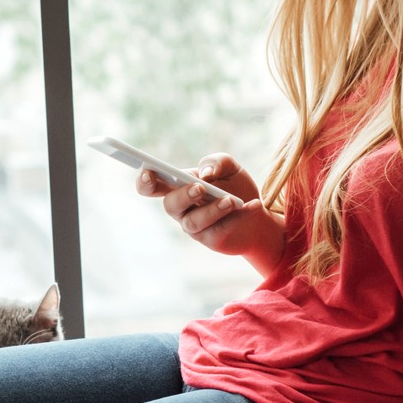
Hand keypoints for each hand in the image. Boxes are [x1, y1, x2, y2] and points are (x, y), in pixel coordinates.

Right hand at [137, 153, 276, 261]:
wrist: (257, 212)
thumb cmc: (235, 187)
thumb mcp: (230, 167)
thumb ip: (217, 162)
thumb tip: (206, 174)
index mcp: (178, 187)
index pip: (151, 186)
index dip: (144, 181)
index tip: (148, 172)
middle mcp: (182, 209)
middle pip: (170, 205)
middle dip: (183, 196)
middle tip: (201, 188)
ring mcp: (194, 227)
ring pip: (194, 222)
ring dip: (212, 210)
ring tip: (231, 201)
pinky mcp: (212, 240)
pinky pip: (220, 229)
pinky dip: (240, 216)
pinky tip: (253, 205)